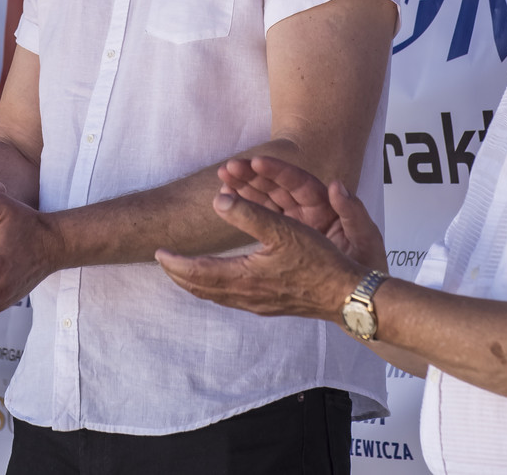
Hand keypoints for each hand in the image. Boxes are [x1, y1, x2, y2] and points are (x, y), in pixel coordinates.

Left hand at [155, 190, 367, 320]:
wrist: (347, 296)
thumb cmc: (319, 262)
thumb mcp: (283, 229)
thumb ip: (248, 214)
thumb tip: (219, 200)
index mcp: (244, 278)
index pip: (197, 273)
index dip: (176, 263)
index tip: (159, 253)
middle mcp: (247, 296)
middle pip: (201, 288)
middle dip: (180, 275)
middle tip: (165, 262)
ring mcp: (258, 305)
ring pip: (216, 296)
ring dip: (197, 282)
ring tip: (186, 270)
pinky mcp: (270, 306)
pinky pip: (231, 298)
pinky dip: (216, 288)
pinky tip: (222, 281)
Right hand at [220, 156, 385, 264]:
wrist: (360, 294)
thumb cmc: (367, 265)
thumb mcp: (366, 238)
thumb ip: (353, 211)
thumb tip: (337, 186)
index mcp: (327, 207)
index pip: (299, 183)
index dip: (278, 171)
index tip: (257, 162)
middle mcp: (309, 211)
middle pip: (277, 187)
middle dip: (253, 175)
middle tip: (229, 168)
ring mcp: (296, 224)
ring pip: (267, 200)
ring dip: (245, 188)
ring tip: (223, 179)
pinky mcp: (286, 238)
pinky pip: (264, 219)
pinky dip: (247, 208)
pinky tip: (229, 201)